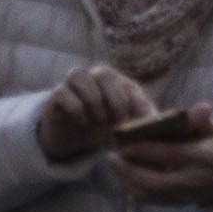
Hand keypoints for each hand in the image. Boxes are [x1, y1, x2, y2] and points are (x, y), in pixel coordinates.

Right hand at [38, 63, 160, 159]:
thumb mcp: (124, 127)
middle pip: (104, 73)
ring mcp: (72, 83)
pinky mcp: (56, 96)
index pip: (128, 84)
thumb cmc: (102, 127)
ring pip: (80, 76)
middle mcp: (93, 75)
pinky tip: (82, 122)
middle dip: (115, 100)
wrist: (73, 138)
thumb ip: (142, 123)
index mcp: (114, 81)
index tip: (139, 124)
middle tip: (118, 123)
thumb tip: (157, 123)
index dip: (136, 103)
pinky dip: (76, 109)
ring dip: (93, 100)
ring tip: (99, 120)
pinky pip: (63, 93)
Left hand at [109, 116, 212, 207]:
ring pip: (150, 194)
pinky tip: (124, 178)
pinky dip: (135, 191)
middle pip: (155, 181)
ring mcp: (184, 195)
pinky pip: (152, 201)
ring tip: (115, 165)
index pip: (171, 154)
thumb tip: (202, 106)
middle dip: (130, 170)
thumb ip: (203, 121)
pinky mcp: (177, 203)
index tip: (125, 142)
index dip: (146, 150)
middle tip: (112, 157)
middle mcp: (193, 180)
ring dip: (128, 181)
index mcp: (204, 157)